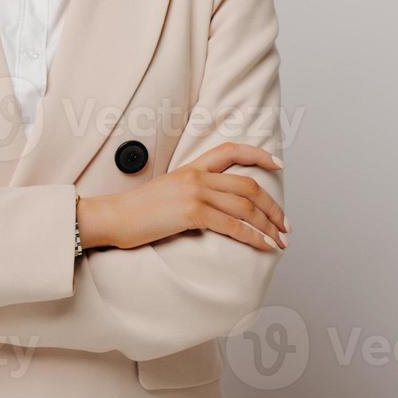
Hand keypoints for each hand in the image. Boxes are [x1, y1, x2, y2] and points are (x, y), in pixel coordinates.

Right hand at [77, 142, 287, 252]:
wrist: (113, 217)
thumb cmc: (137, 211)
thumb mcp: (168, 192)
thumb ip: (192, 193)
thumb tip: (214, 210)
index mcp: (191, 167)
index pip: (231, 151)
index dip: (259, 155)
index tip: (279, 164)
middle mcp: (196, 175)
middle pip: (248, 186)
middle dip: (272, 207)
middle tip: (285, 225)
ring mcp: (194, 192)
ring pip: (245, 206)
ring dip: (268, 225)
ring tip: (280, 240)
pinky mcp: (192, 212)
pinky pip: (233, 225)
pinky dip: (254, 237)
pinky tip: (264, 245)